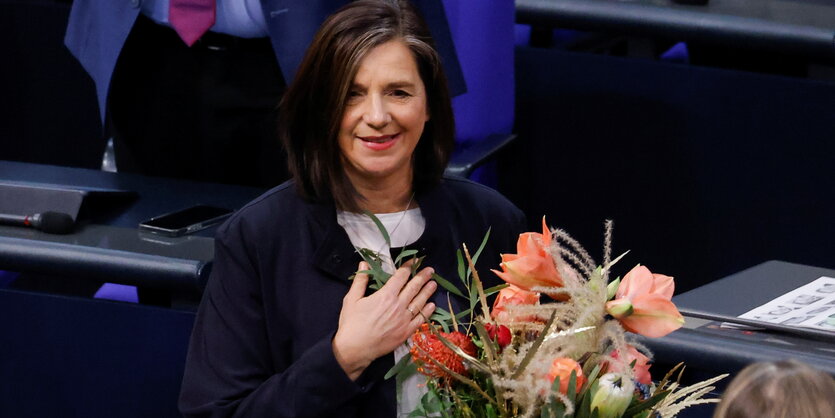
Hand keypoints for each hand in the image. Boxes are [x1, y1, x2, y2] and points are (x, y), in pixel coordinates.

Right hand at [332, 260, 436, 379]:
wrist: (355, 348)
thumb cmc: (352, 323)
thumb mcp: (352, 299)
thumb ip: (360, 280)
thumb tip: (364, 263)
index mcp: (386, 295)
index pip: (400, 277)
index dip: (408, 267)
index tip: (413, 262)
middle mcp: (398, 305)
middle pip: (414, 287)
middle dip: (423, 277)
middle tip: (430, 270)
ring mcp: (404, 319)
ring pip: (420, 302)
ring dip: (428, 291)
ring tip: (433, 284)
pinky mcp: (406, 332)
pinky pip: (420, 320)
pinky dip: (427, 312)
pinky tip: (432, 306)